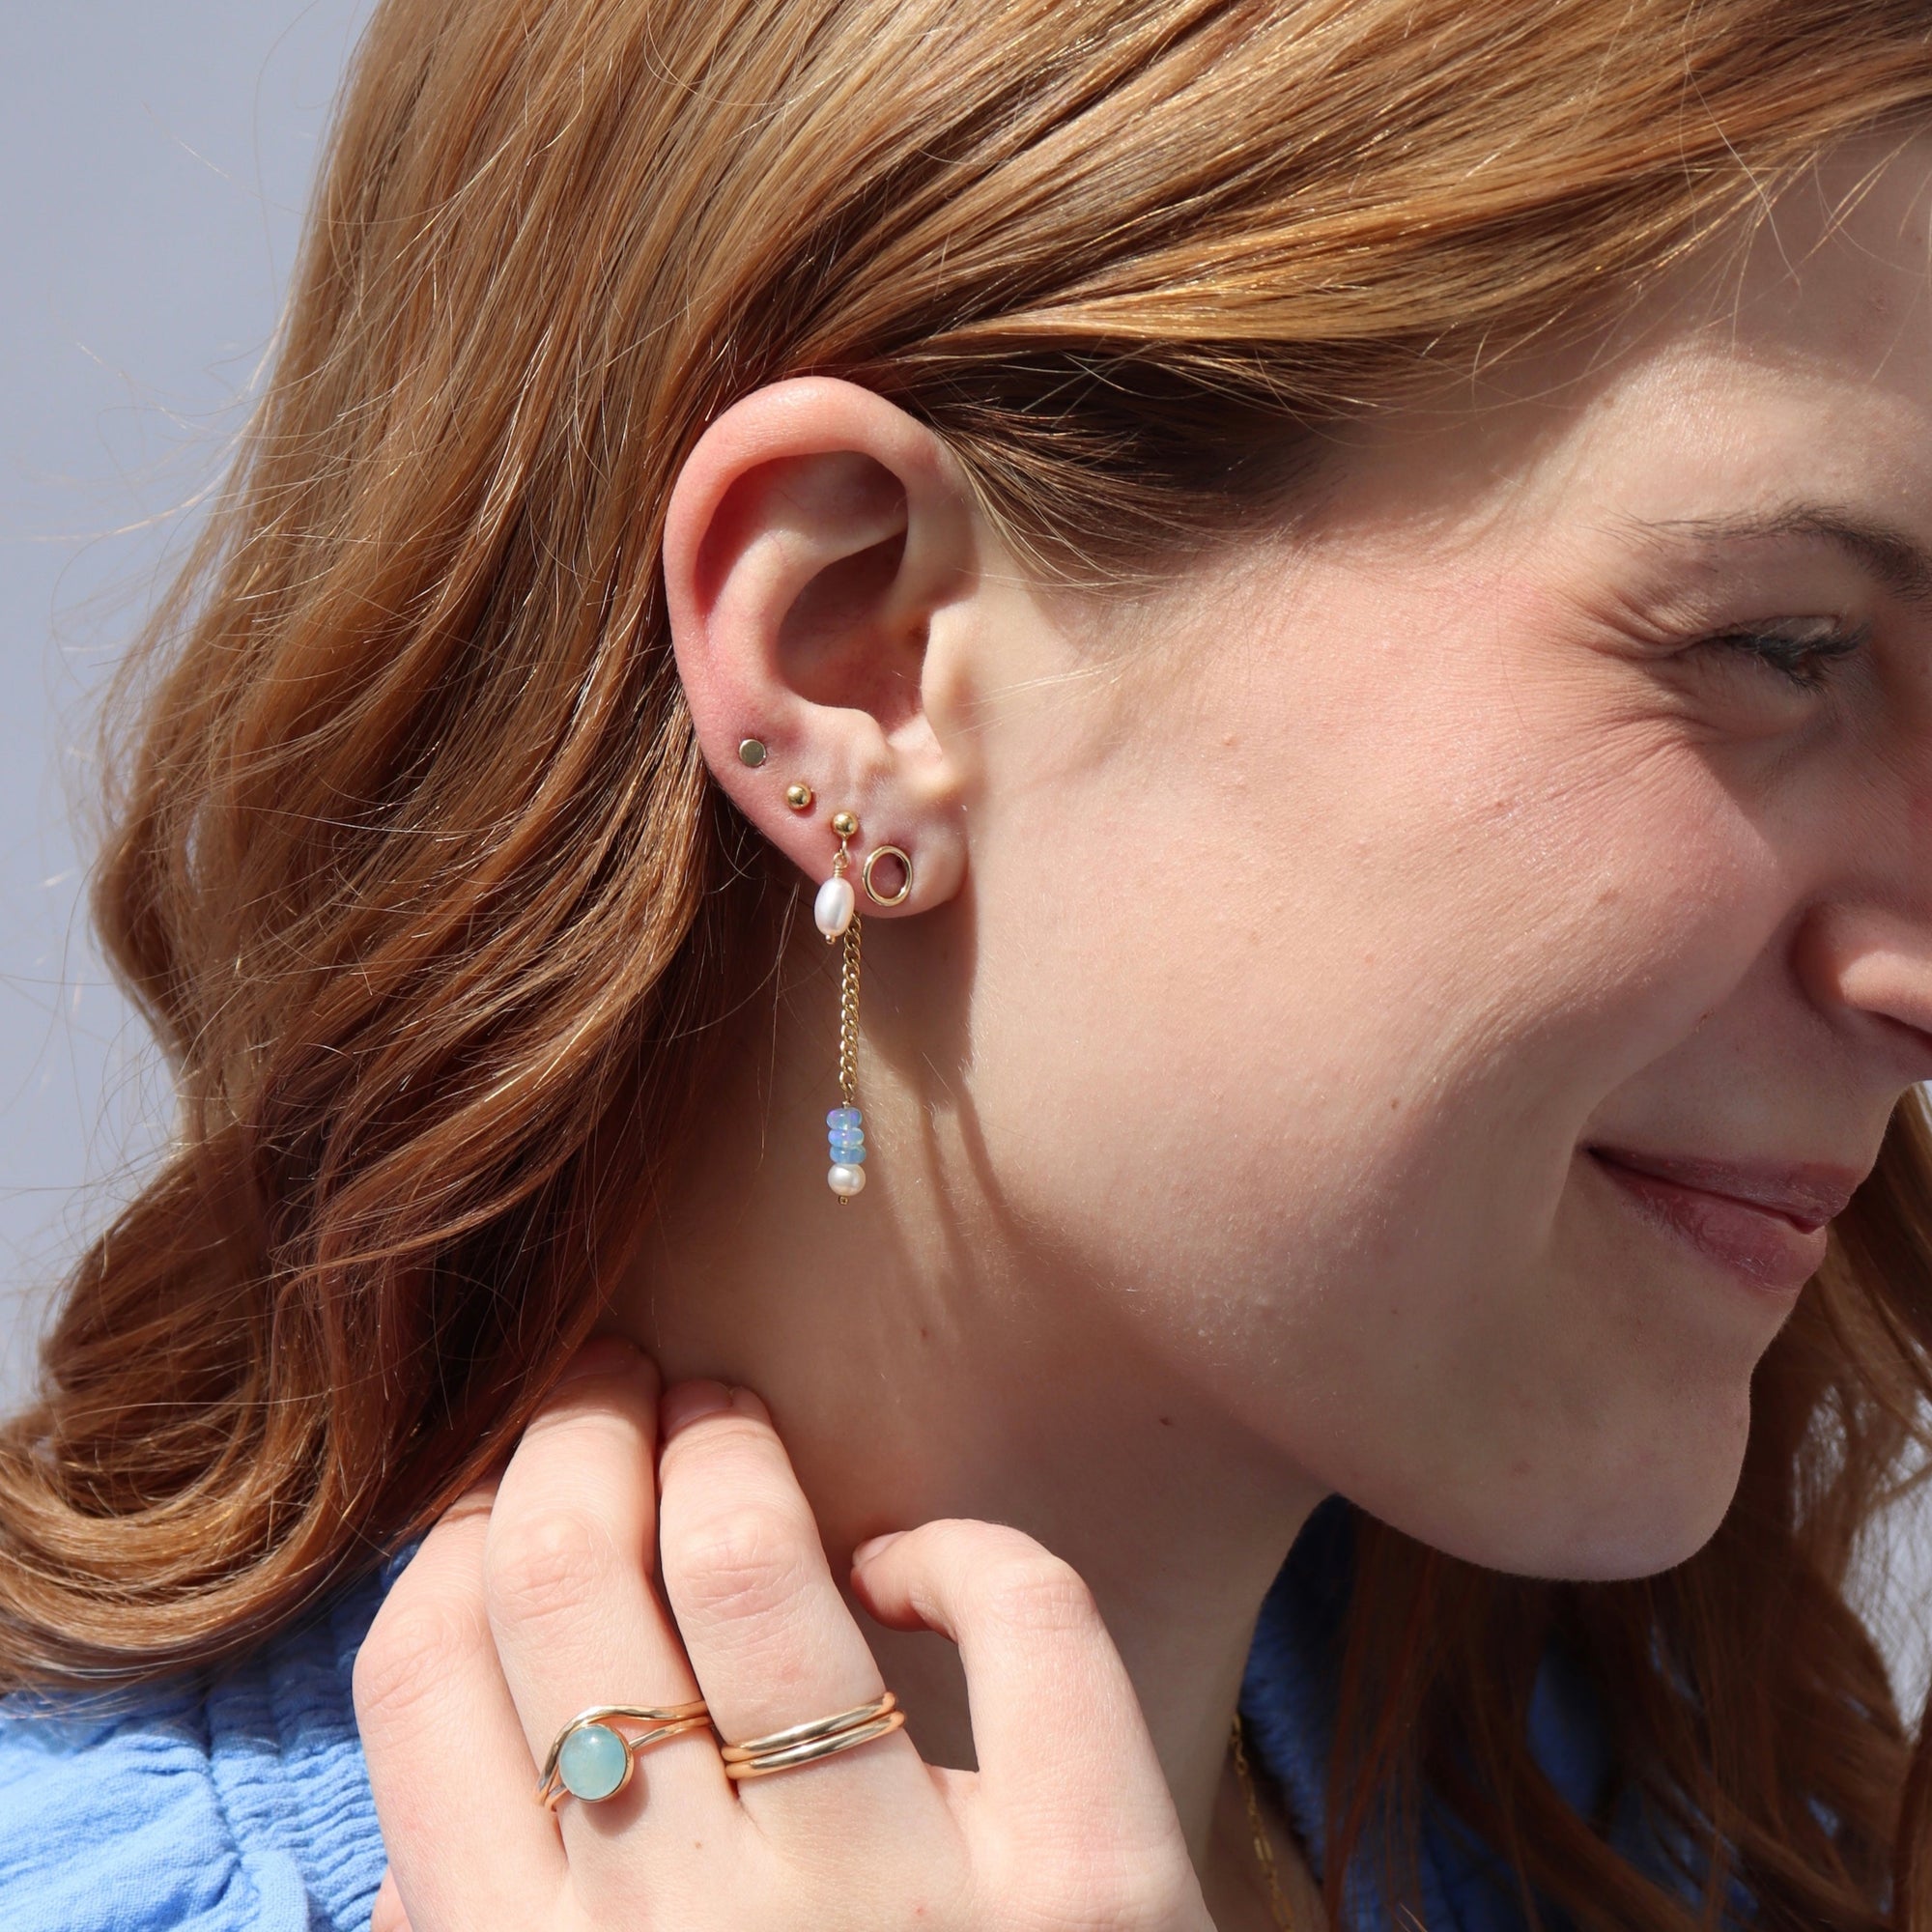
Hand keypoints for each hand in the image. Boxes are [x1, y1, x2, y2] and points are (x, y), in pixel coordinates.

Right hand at [354, 1337, 1214, 1930]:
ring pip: (755, 1562)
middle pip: (567, 1579)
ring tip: (721, 1414)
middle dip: (573, 1436)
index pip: (420, 1680)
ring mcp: (898, 1904)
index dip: (453, 1541)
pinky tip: (915, 1566)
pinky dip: (965, 1554)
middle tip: (608, 1387)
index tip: (502, 1492)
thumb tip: (433, 1817)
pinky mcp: (1098, 1888)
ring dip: (726, 1446)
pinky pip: (1026, 1624)